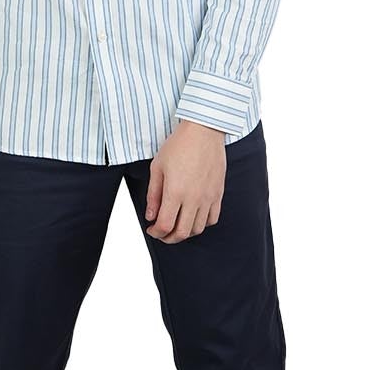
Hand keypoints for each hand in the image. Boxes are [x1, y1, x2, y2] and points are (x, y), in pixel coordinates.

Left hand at [144, 120, 227, 242]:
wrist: (203, 131)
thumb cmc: (179, 145)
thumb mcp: (157, 167)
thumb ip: (153, 195)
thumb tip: (151, 216)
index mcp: (175, 192)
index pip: (165, 226)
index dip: (156, 232)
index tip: (151, 229)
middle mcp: (193, 198)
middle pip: (182, 233)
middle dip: (168, 238)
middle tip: (161, 233)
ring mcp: (208, 197)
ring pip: (197, 229)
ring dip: (185, 232)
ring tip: (176, 225)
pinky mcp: (218, 194)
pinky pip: (212, 219)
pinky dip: (201, 224)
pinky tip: (193, 217)